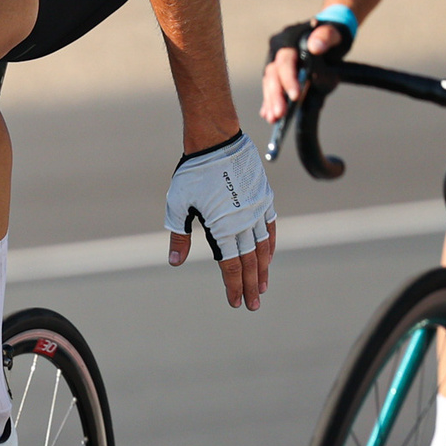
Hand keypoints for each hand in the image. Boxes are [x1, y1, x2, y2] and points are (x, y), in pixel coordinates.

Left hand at [162, 132, 279, 310]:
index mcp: (223, 226)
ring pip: (262, 247)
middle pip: (249, 261)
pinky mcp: (264, 198)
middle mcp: (244, 221)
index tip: (235, 302)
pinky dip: (269, 244)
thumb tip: (175, 262)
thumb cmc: (193, 173)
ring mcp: (256, 210)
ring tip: (261, 287)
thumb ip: (179, 235)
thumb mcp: (178, 204)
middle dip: (250, 285)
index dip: (233, 286)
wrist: (217, 140)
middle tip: (252, 305)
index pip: (231, 265)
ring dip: (262, 269)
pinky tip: (268, 257)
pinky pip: (270, 227)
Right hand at [259, 17, 352, 123]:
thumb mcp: (333, 32)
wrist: (327, 36)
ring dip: (270, 102)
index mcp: (289, 41)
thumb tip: (315, 47)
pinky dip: (269, 102)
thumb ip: (326, 36)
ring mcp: (276, 63)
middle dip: (275, 96)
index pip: (285, 62)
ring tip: (274, 119)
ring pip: (269, 84)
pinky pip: (271, 89)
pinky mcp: (278, 74)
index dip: (288, 79)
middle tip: (280, 115)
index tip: (295, 96)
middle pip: (272, 75)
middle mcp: (278, 52)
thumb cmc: (331, 34)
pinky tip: (269, 115)